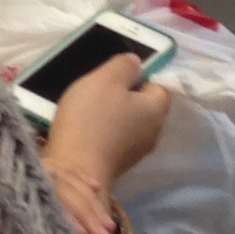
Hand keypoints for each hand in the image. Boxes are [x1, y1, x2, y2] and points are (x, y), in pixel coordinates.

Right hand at [41, 54, 171, 233]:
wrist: (74, 170)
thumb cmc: (91, 118)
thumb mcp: (105, 79)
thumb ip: (125, 65)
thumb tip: (137, 63)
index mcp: (156, 110)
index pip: (160, 86)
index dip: (141, 76)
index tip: (117, 74)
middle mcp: (153, 132)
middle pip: (144, 105)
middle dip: (126, 95)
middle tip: (99, 88)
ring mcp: (136, 152)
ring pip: (129, 122)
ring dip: (114, 114)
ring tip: (88, 107)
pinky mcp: (118, 164)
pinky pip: (116, 138)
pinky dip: (105, 131)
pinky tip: (85, 128)